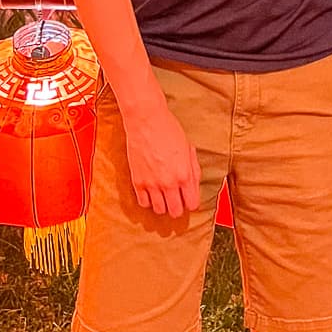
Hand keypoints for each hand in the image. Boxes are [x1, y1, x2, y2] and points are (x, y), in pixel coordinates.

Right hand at [121, 101, 201, 217]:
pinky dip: (148, 200)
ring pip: (160, 210)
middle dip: (178, 206)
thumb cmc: (168, 129)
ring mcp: (152, 184)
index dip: (191, 202)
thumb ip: (193, 169)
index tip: (188, 197)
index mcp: (185, 174)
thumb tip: (194, 185)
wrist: (146, 120)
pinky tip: (151, 191)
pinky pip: (143, 203)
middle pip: (176, 212)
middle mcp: (169, 182)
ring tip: (163, 194)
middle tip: (176, 198)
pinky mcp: (138, 181)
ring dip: (163, 205)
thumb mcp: (188, 148)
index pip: (192, 204)